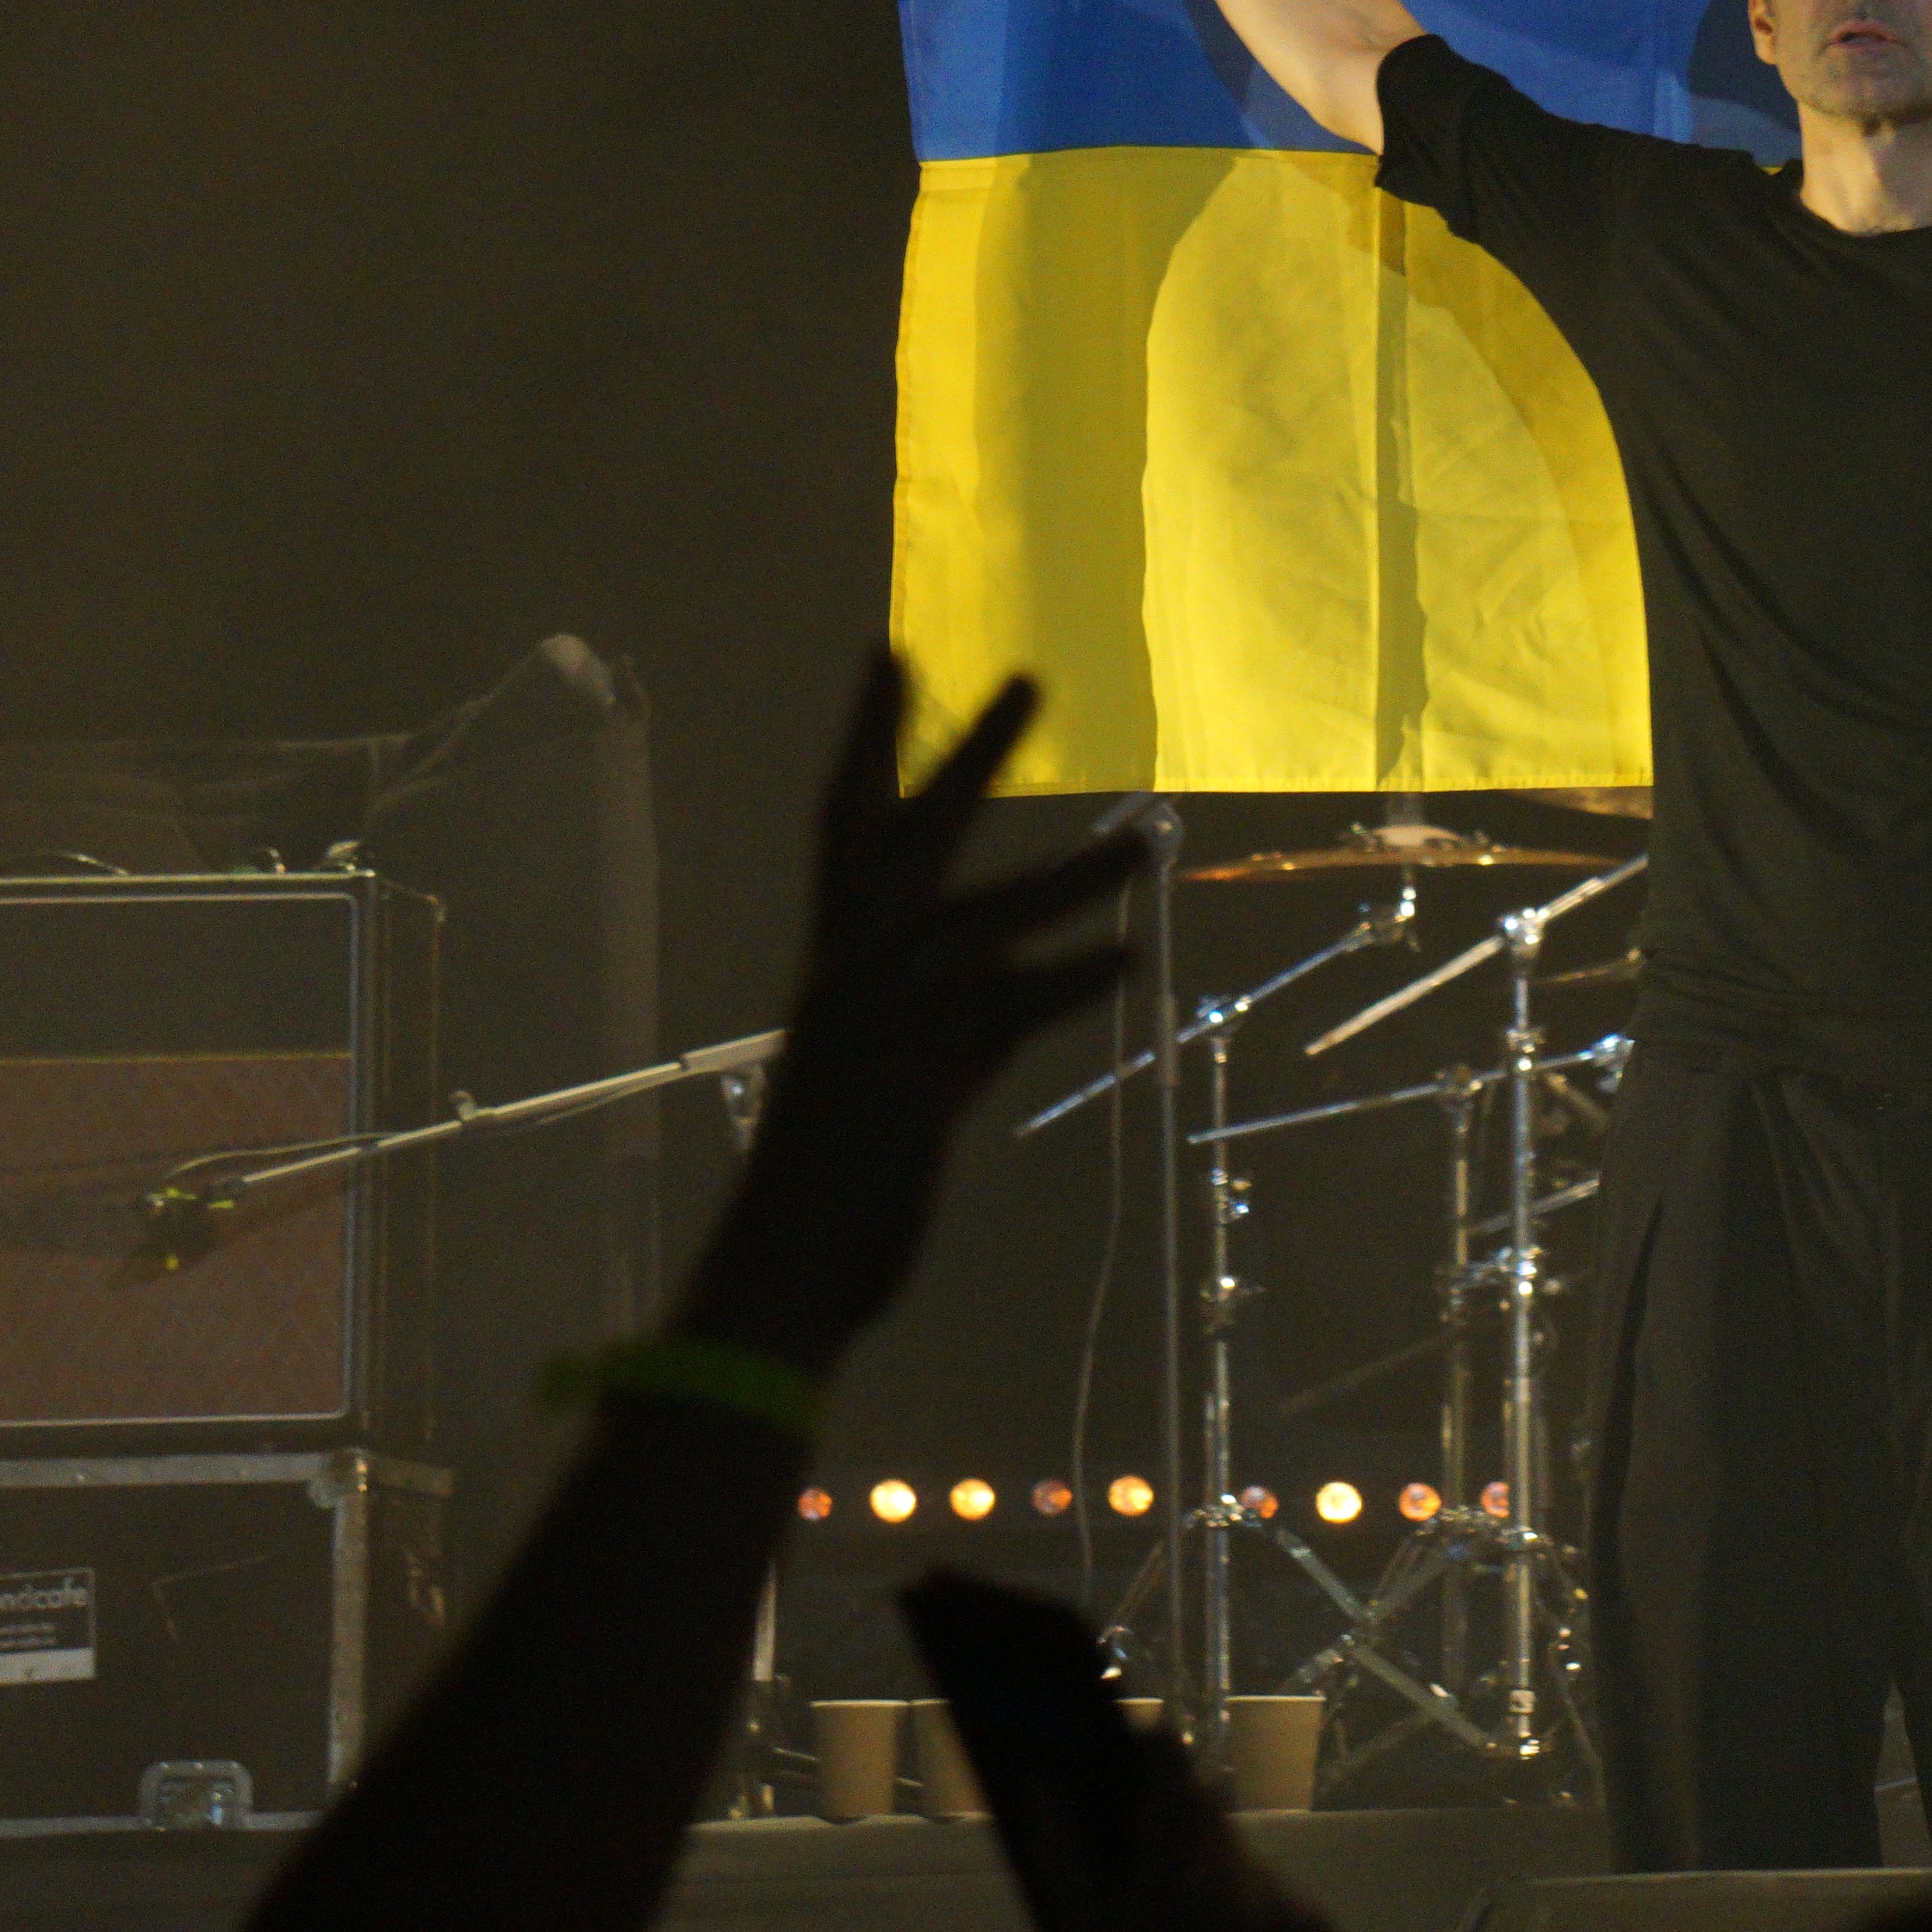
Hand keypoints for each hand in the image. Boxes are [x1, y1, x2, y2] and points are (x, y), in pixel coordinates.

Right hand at [674, 654, 1134, 1372]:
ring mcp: (878, 1027)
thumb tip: (1045, 969)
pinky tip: (1128, 961)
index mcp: (834, 965)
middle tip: (1034, 677)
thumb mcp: (909, 1079)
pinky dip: (1066, 985)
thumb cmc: (841, 1190)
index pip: (843, 822)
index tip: (891, 650)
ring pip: (982, 924)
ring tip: (1147, 843)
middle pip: (911, 838)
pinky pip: (1004, 1015)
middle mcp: (849, 977)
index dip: (869, 737)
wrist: (784, 1281)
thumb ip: (970, 1019)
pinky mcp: (914, 1083)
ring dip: (1066, 881)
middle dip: (969, 757)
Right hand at [1080, 1732, 1337, 1931]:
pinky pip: (1279, 1890)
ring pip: (1244, 1853)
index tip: (1145, 1737)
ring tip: (1192, 1928)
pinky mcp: (1320, 1927)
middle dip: (1181, 1821)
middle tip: (1153, 1853)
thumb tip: (1041, 1780)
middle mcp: (1241, 1887)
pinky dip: (1254, 1905)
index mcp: (1173, 1889)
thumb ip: (1067, 1859)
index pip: (1173, 1777)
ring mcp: (1289, 1907)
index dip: (1158, 1749)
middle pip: (1210, 1813)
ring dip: (1216, 1867)